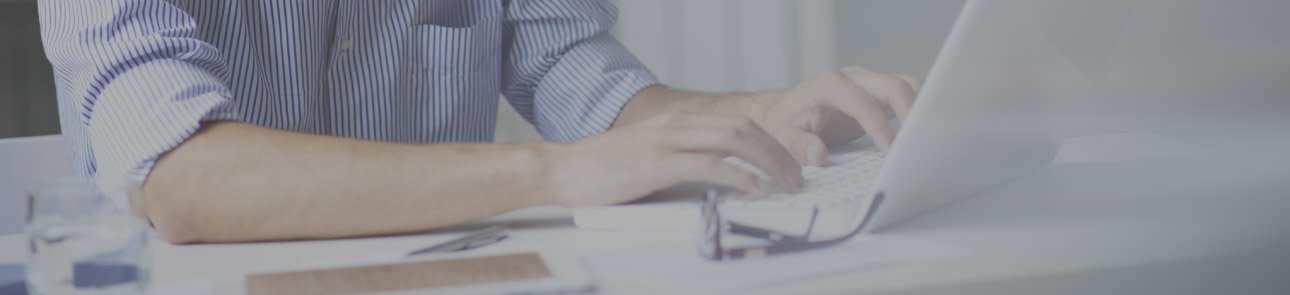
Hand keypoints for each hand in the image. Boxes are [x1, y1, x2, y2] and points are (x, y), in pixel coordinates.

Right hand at [548, 112, 802, 206]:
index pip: (735, 124)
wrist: (561, 170)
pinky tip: (756, 190)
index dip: (767, 142)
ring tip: (784, 183)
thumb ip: (680, 162)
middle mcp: (676, 125)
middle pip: (743, 128)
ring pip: (734, 140)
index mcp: (676, 123)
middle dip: (776, 151)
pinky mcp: (658, 162)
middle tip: (795, 176)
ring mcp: (667, 141)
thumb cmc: (601, 171)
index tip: (784, 164)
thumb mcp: (648, 159)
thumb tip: (717, 180)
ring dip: (767, 162)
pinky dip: (740, 177)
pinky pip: (711, 165)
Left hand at [748, 66, 922, 165]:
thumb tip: (818, 155)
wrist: (785, 111)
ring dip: (922, 107)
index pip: (863, 103)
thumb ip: (798, 145)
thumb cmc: (785, 123)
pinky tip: (926, 129)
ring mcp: (868, 82)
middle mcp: (852, 77)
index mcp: (829, 85)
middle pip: (893, 86)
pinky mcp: (878, 91)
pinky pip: (907, 92)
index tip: (891, 152)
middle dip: (912, 112)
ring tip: (930, 136)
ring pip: (907, 85)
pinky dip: (921, 107)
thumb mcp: (783, 136)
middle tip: (919, 144)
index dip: (880, 128)